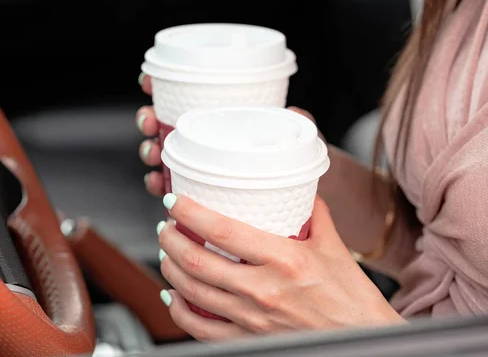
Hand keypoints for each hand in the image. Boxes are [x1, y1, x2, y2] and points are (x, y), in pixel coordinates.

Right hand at [135, 73, 322, 196]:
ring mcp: (196, 170)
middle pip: (164, 125)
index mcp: (222, 124)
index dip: (160, 88)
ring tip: (154, 153)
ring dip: (149, 150)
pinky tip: (160, 184)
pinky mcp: (195, 199)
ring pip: (161, 155)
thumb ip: (299, 123)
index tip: (148, 82)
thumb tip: (293, 108)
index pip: (184, 100)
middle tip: (149, 121)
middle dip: (148, 119)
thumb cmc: (294, 169)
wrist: (302, 206)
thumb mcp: (297, 142)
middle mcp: (204, 144)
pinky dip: (158, 184)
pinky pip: (169, 188)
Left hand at [157, 194, 404, 340]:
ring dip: (171, 269)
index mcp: (284, 260)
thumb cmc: (352, 298)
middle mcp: (263, 290)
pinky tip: (173, 297)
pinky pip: (202, 329)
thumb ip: (314, 214)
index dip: (191, 213)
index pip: (223, 231)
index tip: (175, 202)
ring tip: (167, 252)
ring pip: (194, 293)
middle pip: (198, 262)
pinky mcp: (249, 340)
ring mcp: (252, 319)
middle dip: (171, 240)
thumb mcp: (335, 248)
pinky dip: (180, 312)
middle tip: (165, 226)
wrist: (364, 339)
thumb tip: (298, 189)